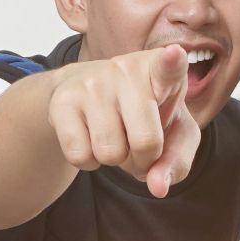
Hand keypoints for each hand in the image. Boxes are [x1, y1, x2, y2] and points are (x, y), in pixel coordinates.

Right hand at [46, 44, 199, 197]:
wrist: (83, 92)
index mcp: (160, 71)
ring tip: (113, 134)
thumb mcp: (173, 135)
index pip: (169, 67)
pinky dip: (88, 161)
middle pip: (146, 142)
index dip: (172, 62)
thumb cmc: (143, 115)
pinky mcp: (62, 101)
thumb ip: (177, 162)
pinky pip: (80, 156)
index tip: (175, 54)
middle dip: (144, 159)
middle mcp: (126, 69)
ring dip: (114, 159)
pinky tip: (90, 137)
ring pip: (110, 154)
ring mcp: (92, 83)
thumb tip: (157, 187)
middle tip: (138, 145)